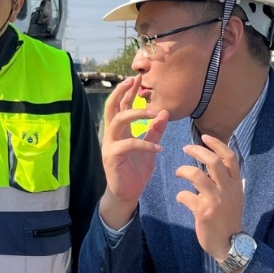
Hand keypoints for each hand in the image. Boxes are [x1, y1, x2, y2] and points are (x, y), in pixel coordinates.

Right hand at [98, 75, 168, 228]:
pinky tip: (159, 148)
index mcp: (120, 131)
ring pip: (117, 121)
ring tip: (153, 113)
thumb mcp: (150, 148)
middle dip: (122, 92)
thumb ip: (155, 132)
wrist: (127, 194)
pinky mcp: (112, 157)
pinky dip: (145, 144)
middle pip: (112, 107)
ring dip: (135, 113)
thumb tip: (164, 113)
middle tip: (134, 81)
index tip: (136, 78)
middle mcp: (112, 135)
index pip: (120, 106)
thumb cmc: (135, 171)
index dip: (127, 91)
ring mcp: (110, 145)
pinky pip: (128, 144)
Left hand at [175, 134, 243, 261]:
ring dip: (183, 170)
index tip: (204, 137)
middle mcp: (228, 190)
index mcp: (236, 184)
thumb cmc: (228, 217)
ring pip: (197, 175)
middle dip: (197, 150)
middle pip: (213, 161)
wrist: (230, 243)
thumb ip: (226, 180)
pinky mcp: (204, 212)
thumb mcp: (234, 196)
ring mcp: (216, 201)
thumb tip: (212, 160)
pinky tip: (181, 198)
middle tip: (185, 148)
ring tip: (178, 172)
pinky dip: (180, 195)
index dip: (217, 144)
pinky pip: (186, 196)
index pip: (230, 157)